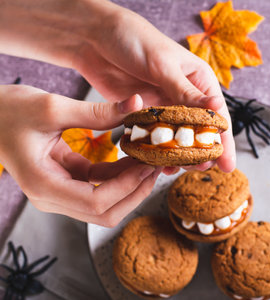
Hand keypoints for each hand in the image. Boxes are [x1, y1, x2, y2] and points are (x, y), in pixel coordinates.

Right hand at [0, 84, 160, 226]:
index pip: (96, 202)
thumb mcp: (52, 108)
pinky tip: (133, 157)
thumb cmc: (8, 110)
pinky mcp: (67, 181)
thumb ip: (97, 112)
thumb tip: (136, 104)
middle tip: (156, 166)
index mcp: (43, 186)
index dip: (127, 187)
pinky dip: (119, 175)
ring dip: (130, 186)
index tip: (147, 164)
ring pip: (105, 204)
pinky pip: (99, 186)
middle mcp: (52, 197)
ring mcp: (60, 192)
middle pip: (104, 212)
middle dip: (134, 192)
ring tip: (149, 160)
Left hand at [72, 2, 235, 172]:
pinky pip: (154, 138)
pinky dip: (156, 151)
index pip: (216, 114)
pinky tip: (156, 163)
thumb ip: (186, 91)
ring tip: (178, 169)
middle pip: (199, 131)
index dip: (223, 140)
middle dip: (201, 152)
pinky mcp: (144, 114)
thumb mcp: (163, 65)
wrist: (95, 38)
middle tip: (199, 169)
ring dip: (178, 155)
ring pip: (177, 138)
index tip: (226, 165)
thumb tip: (216, 107)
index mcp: (198, 80)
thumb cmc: (136, 40)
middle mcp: (184, 96)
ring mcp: (164, 107)